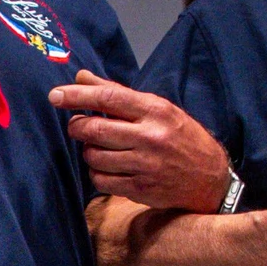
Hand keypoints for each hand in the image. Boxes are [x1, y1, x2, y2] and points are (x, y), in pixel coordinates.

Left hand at [49, 72, 231, 209]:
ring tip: (99, 147)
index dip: (77, 96)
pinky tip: (108, 167)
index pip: (108, 98)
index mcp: (155, 111)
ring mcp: (145, 165)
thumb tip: (81, 77)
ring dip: (88, 151)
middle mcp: (150, 137)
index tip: (55, 95)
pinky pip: (100, 180)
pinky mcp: (140, 188)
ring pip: (93, 156)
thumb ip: (118, 94)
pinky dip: (97, 173)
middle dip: (77, 126)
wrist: (211, 179)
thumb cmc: (181, 137)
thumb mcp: (157, 109)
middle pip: (95, 129)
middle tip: (77, 125)